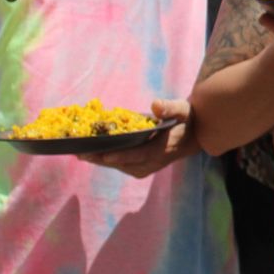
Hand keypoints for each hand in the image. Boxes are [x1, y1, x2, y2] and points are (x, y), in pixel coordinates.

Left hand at [84, 98, 198, 177]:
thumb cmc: (186, 119)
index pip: (140, 154)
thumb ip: (170, 107)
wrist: (194, 136)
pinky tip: (91, 153)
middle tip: (80, 153)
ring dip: (100, 160)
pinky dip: (106, 159)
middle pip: (124, 163)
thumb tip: (155, 104)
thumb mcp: (183, 109)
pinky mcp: (141, 168)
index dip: (121, 155)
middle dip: (101, 158)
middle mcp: (154, 162)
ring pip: (120, 166)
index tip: (103, 154)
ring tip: (80, 153)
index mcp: (163, 149)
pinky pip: (121, 165)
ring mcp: (147, 167)